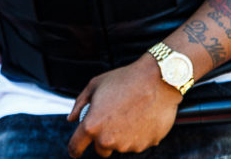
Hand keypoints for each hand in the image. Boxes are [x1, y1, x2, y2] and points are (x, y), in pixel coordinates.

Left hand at [66, 54, 181, 156]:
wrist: (158, 79)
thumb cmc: (125, 79)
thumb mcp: (95, 84)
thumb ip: (80, 104)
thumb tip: (72, 119)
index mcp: (92, 125)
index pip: (76, 147)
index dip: (74, 149)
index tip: (76, 149)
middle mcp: (108, 139)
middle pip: (101, 149)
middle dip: (103, 139)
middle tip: (112, 119)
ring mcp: (128, 145)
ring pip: (120, 146)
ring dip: (122, 135)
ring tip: (131, 112)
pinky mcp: (146, 145)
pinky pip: (138, 143)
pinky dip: (139, 134)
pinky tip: (143, 115)